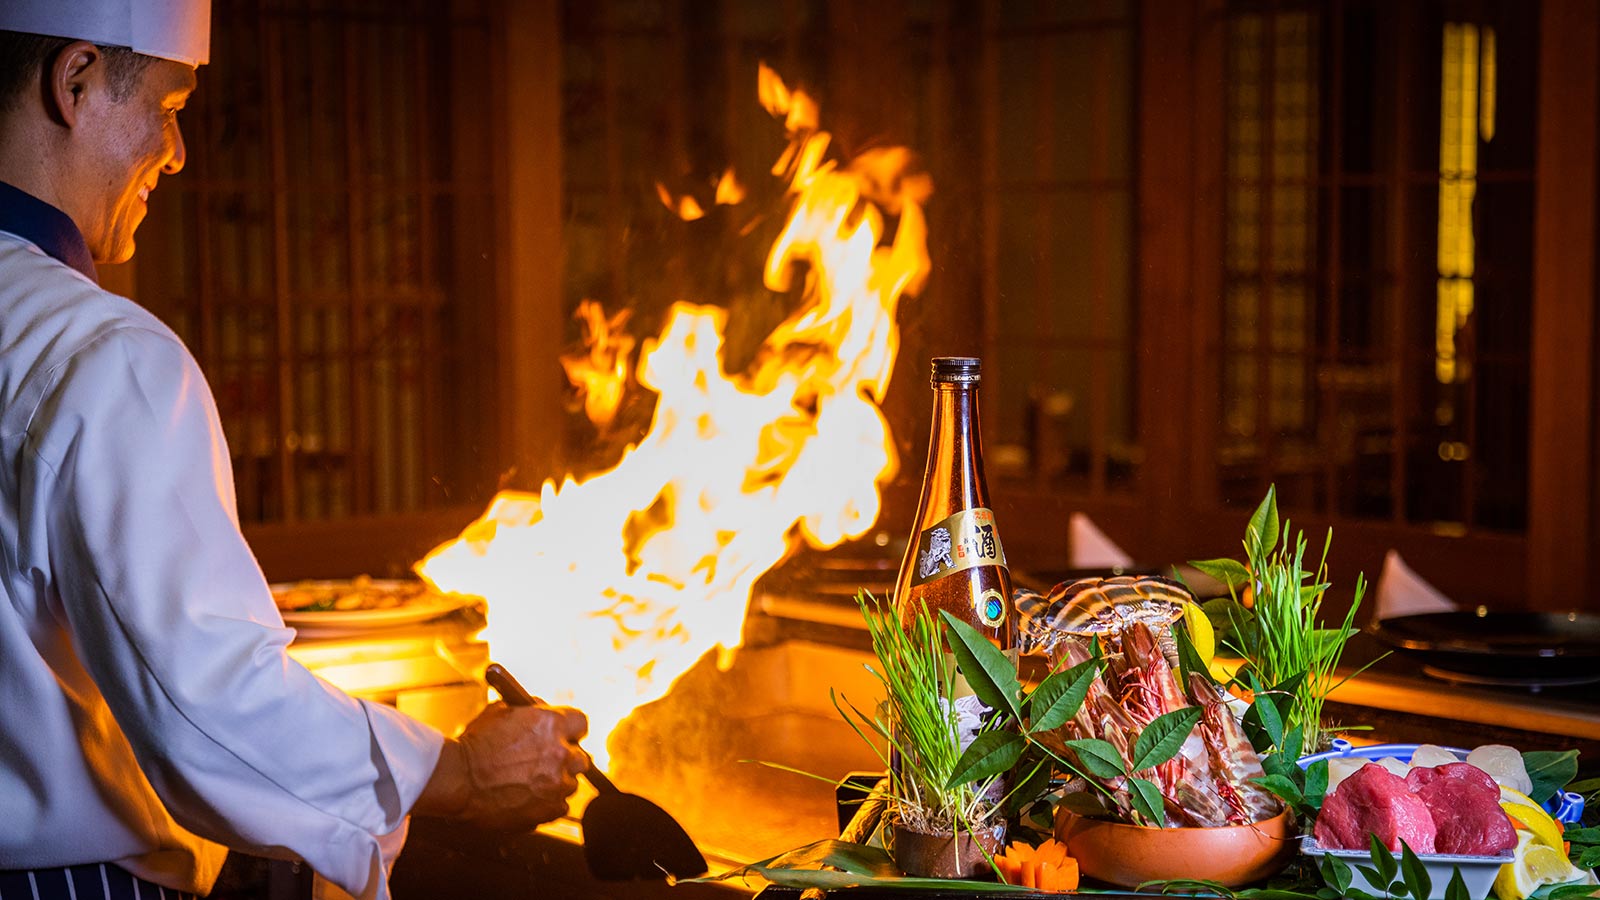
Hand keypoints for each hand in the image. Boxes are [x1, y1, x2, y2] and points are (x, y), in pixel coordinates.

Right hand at [415, 701, 588, 828]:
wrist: (457, 781)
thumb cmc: (473, 746)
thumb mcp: (499, 712)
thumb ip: (527, 710)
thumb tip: (539, 708)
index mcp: (551, 724)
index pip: (581, 723)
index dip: (571, 730)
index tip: (566, 735)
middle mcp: (560, 752)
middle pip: (581, 756)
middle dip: (566, 758)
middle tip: (546, 761)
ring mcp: (557, 783)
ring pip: (571, 783)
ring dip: (556, 782)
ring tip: (530, 782)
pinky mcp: (550, 808)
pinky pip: (560, 805)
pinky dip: (548, 803)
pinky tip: (527, 797)